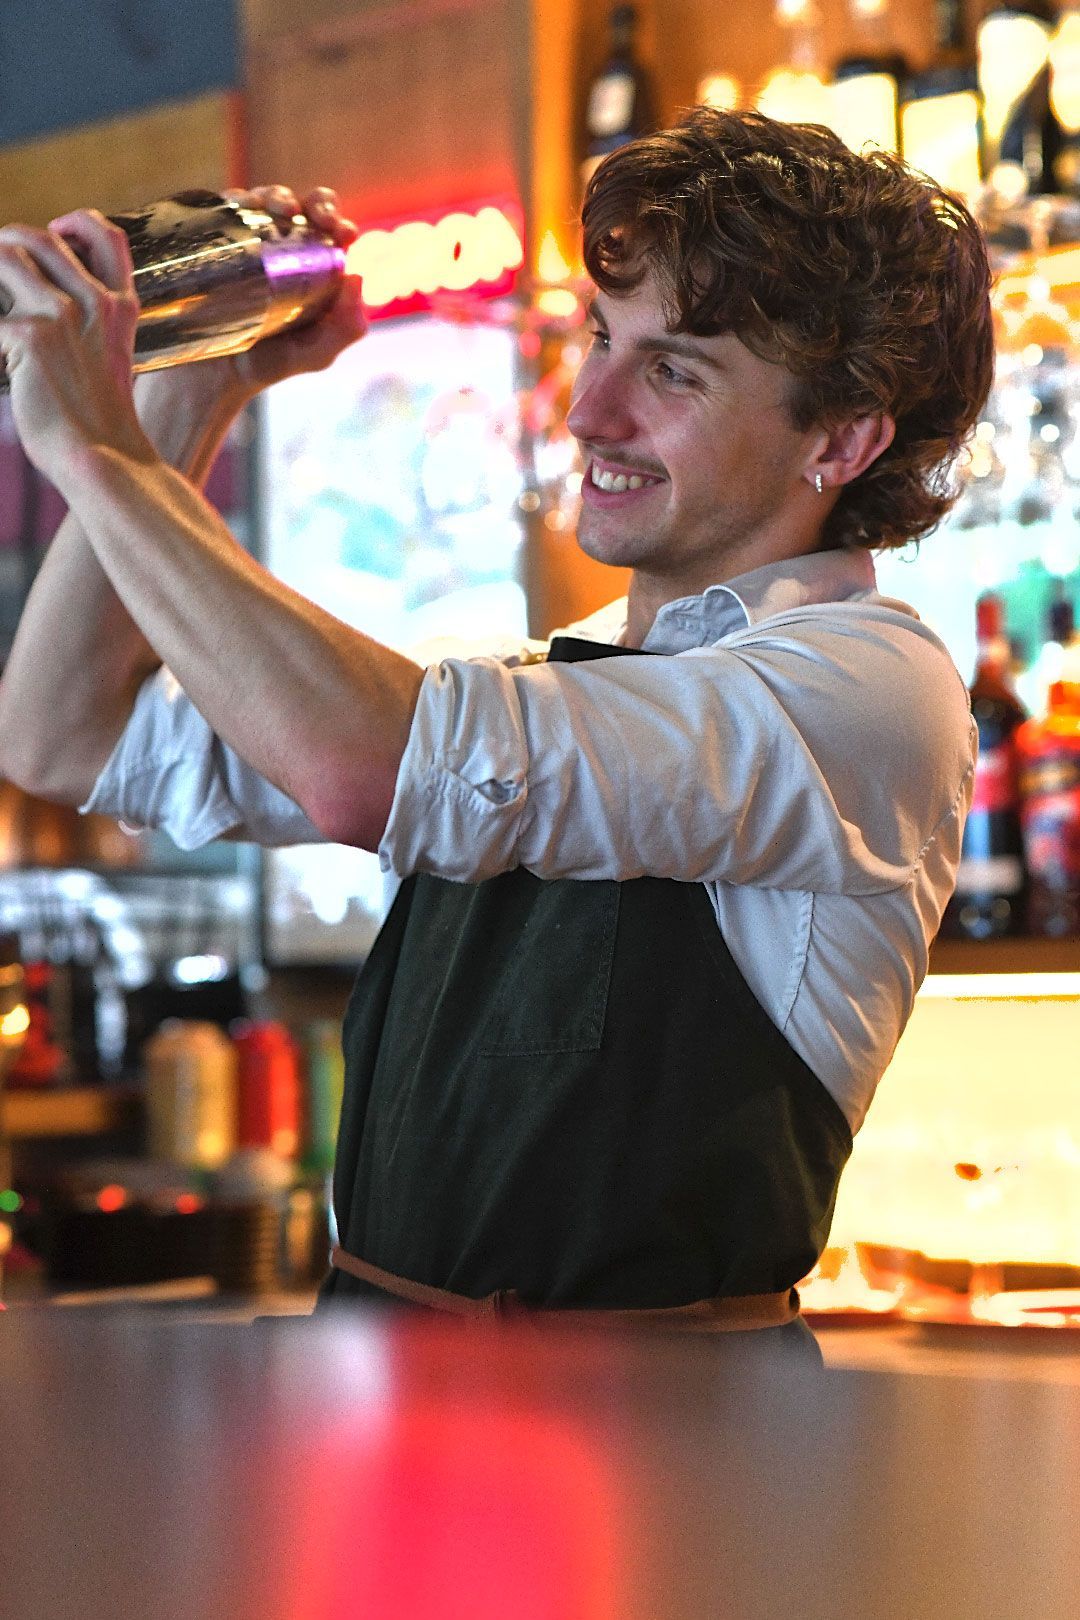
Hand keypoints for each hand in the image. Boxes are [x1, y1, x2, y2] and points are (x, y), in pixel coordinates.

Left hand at [0, 211, 151, 484]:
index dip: (75, 223)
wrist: (102, 459)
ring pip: (5, 257)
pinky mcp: (26, 337)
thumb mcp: (110, 361)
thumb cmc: (101, 422)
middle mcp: (93, 302)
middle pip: (41, 238)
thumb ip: (90, 327)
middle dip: (9, 243)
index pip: (105, 235)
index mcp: (120, 308)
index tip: (56, 232)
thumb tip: (44, 308)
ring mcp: (60, 316)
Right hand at [220, 184, 366, 394]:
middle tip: (311, 217)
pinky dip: (232, 201)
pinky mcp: (212, 239)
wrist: (213, 375)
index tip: (342, 232)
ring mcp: (245, 239)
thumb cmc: (267, 363)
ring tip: (279, 211)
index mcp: (312, 265)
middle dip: (313, 202)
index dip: (338, 221)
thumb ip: (346, 328)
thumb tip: (357, 277)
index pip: (330, 230)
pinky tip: (238, 208)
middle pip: (302, 206)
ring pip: (264, 200)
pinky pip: (221, 210)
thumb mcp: (315, 354)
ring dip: (274, 197)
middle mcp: (280, 245)